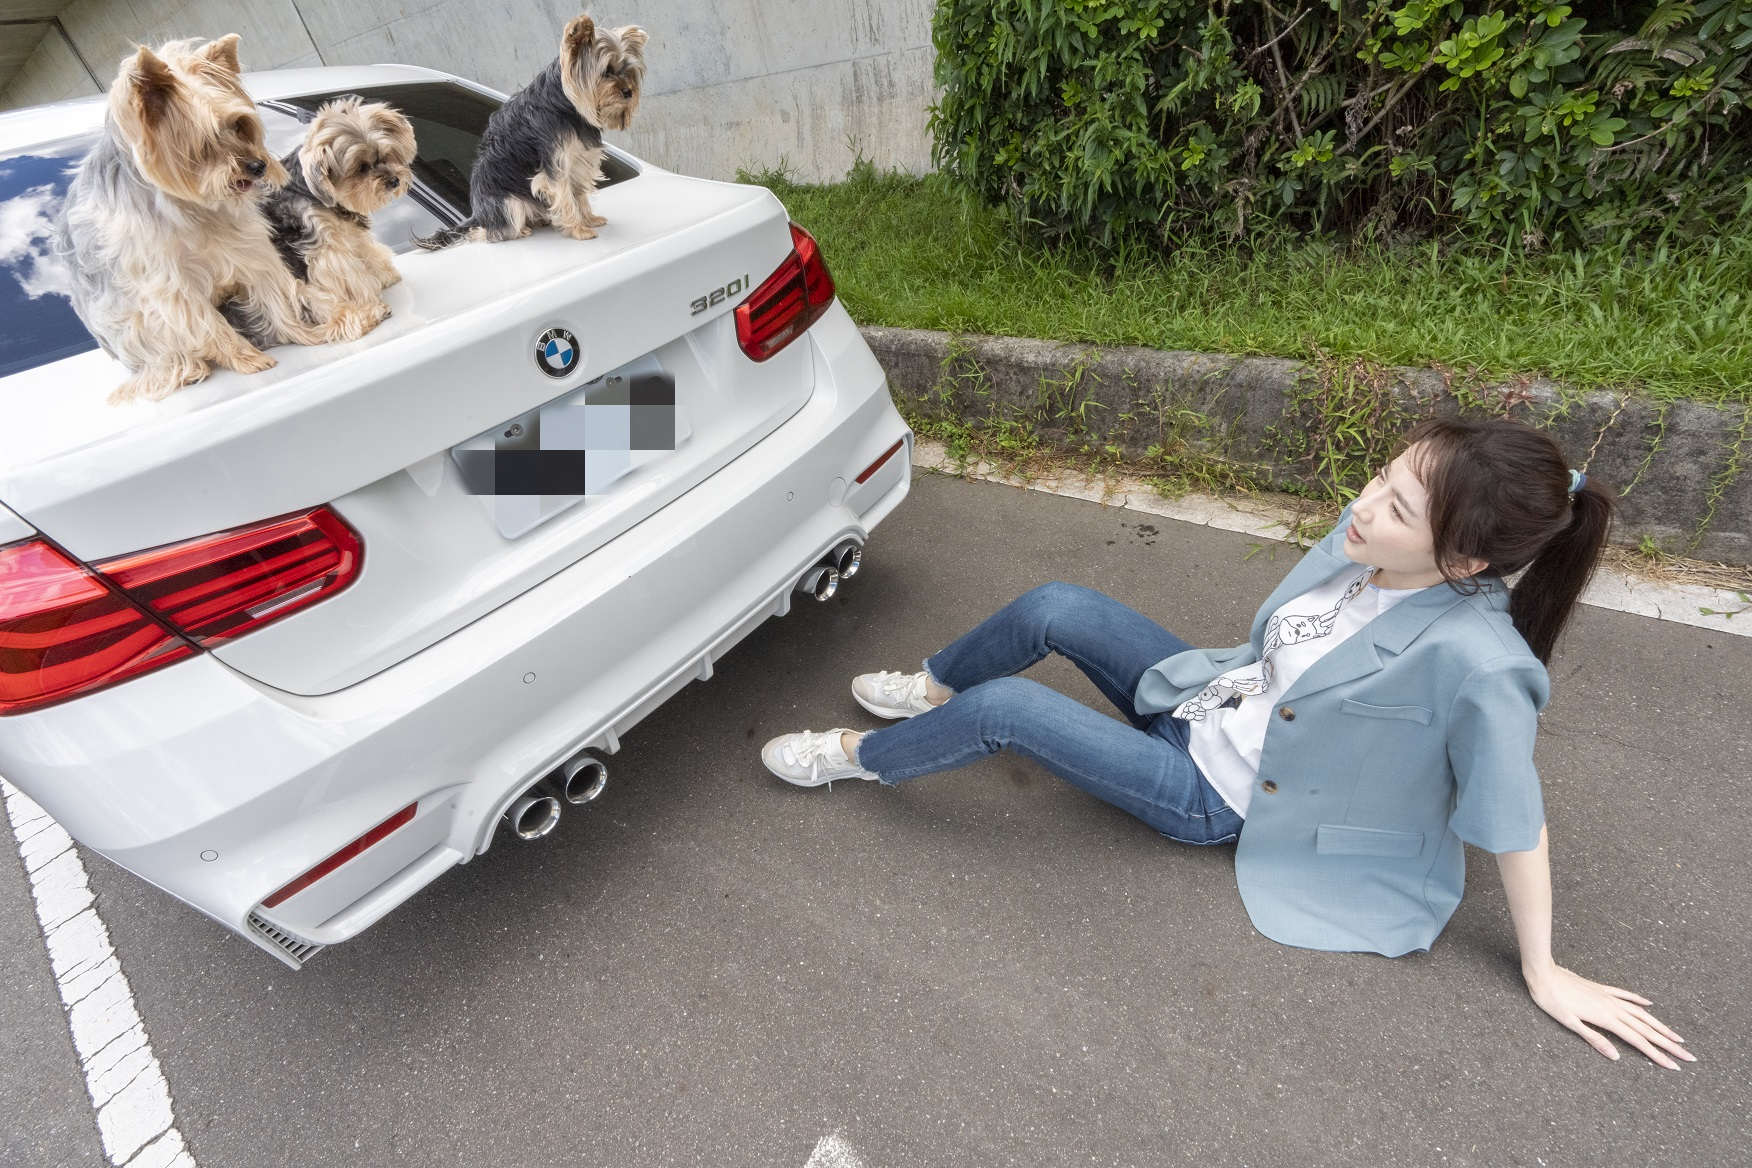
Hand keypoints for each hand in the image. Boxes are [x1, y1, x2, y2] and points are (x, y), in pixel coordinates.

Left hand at [1524, 963, 1695, 1068]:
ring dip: (1660, 1026)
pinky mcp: (1601, 988)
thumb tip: (1616, 1057)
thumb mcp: (1569, 1023)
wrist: (1543, 973)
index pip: (1638, 1041)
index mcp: (1606, 1019)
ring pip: (1641, 1013)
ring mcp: (1609, 997)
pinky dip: (1640, 1001)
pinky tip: (1650, 1005)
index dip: (1657, 1054)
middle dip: (1668, 1044)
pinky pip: (1626, 995)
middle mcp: (1613, 1007)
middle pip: (1646, 1029)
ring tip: (1677, 1036)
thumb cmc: (1552, 1000)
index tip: (1674, 1066)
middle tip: (1688, 1057)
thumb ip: (1594, 1039)